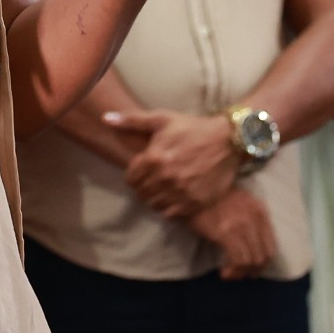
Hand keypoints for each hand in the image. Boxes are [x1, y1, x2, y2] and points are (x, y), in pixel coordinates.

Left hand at [108, 109, 238, 218]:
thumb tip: (105, 118)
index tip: (141, 170)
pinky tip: (174, 196)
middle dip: (142, 186)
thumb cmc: (192, 128)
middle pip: (141, 193)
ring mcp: (181, 192)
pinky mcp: (195, 203)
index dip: (133, 174)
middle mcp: (166, 178)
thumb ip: (131, 120)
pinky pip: (171, 214)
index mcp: (154, 158)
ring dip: (154, 198)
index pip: (130, 178)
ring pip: (154, 205)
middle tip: (152, 180)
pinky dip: (168, 208)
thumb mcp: (161, 119)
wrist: (228, 141)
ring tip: (161, 188)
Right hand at [188, 188, 275, 279]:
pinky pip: (238, 260)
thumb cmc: (213, 197)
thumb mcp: (240, 202)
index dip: (264, 263)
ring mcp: (241, 226)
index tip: (252, 268)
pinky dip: (234, 271)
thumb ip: (252, 219)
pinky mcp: (226, 233)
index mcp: (260, 210)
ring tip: (231, 275)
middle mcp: (254, 218)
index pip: (271, 246)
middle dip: (253, 270)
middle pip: (263, 256)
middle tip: (241, 275)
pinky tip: (224, 273)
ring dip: (242, 273)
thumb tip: (254, 248)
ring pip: (252, 261)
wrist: (192, 190)